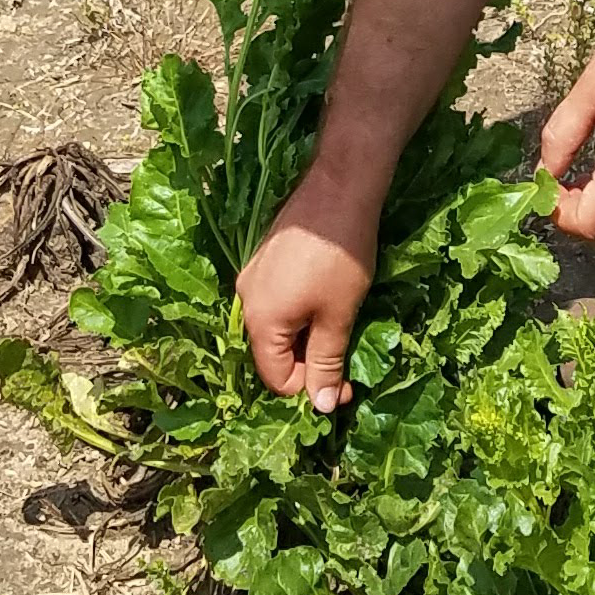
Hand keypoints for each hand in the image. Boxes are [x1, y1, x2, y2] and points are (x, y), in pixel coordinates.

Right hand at [236, 173, 380, 414]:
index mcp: (259, 320)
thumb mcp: (338, 315)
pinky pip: (277, 301)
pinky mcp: (265, 259)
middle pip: (273, 353)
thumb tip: (322, 407)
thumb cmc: (341, 256)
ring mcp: (253, 276)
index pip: (277, 378)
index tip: (348, 384)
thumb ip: (327, 362)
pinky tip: (327, 301)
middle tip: (348, 361)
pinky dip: (301, 313)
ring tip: (340, 328)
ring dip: (307, 338)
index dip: (312, 389)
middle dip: (310, 364)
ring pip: (276, 327)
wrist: (340, 187)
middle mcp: (246, 300)